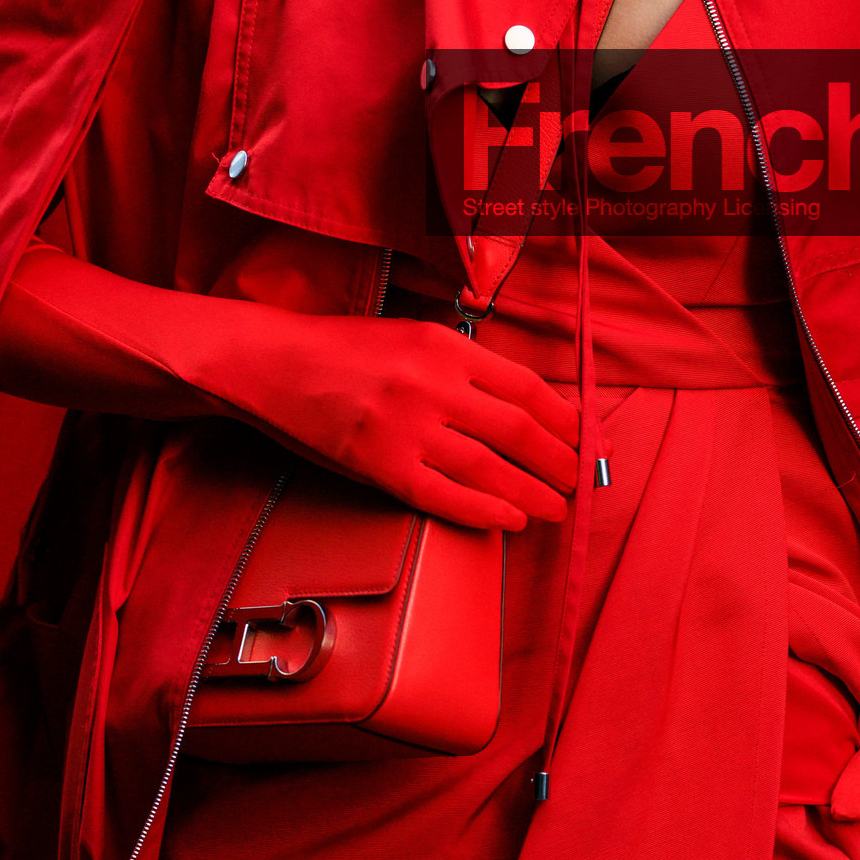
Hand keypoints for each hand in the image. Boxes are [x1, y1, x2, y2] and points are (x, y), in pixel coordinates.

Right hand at [199, 309, 580, 532]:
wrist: (273, 364)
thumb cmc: (343, 350)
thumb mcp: (412, 337)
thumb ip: (462, 367)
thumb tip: (520, 407)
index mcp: (446, 346)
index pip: (526, 389)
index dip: (565, 421)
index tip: (585, 441)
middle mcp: (433, 385)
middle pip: (518, 431)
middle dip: (558, 462)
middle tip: (577, 481)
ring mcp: (407, 428)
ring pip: (489, 469)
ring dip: (530, 493)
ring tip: (554, 508)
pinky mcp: (380, 466)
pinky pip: (445, 497)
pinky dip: (484, 512)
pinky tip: (509, 521)